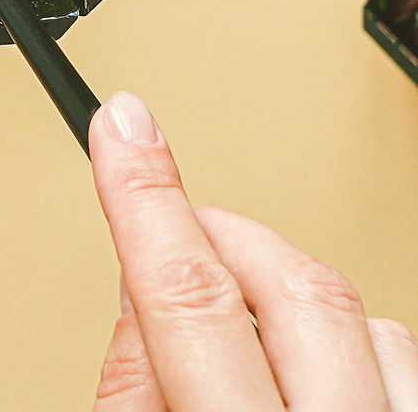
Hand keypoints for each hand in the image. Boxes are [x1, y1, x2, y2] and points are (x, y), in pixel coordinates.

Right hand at [89, 92, 417, 410]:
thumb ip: (132, 385)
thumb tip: (135, 287)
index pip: (190, 297)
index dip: (146, 198)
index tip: (123, 126)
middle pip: (289, 283)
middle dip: (218, 237)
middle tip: (167, 234)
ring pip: (354, 310)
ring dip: (283, 298)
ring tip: (235, 341)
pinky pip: (401, 353)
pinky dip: (346, 342)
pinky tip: (308, 370)